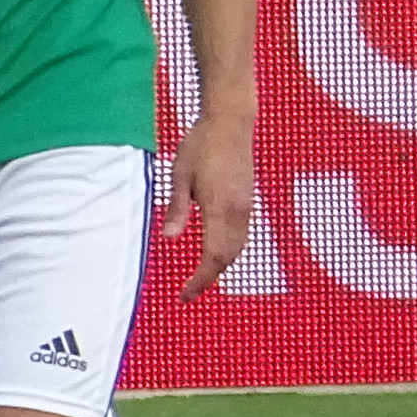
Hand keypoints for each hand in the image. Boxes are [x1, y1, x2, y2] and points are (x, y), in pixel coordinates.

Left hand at [164, 108, 256, 299]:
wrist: (231, 122)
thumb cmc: (201, 144)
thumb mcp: (179, 175)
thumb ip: (177, 209)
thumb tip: (168, 239)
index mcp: (219, 206)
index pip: (213, 255)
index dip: (200, 279)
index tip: (185, 294)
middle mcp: (238, 211)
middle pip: (228, 257)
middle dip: (210, 277)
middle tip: (189, 292)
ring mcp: (246, 206)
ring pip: (238, 248)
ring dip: (221, 265)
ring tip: (200, 276)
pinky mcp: (248, 201)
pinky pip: (242, 235)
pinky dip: (229, 251)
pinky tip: (216, 252)